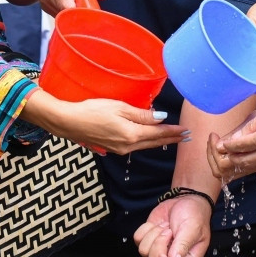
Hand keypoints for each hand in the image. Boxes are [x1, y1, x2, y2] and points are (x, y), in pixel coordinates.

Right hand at [26, 90, 187, 154]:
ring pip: (145, 145)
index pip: (158, 133)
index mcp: (131, 134)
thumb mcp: (119, 107)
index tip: (186, 130)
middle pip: (154, 142)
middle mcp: (128, 145)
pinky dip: (145, 142)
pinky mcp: (111, 148)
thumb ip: (141, 114)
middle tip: (186, 137)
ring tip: (171, 137)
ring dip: (159, 141)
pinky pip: (134, 146)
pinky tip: (147, 139)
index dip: (174, 131)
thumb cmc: (92, 110)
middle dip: (171, 139)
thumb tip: (161, 116)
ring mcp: (119, 149)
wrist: (68, 122)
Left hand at [134, 195, 212, 256]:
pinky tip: (158, 224)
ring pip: (143, 252)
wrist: (185, 200)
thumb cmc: (195, 215)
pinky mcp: (148, 239)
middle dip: (158, 245)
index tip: (164, 256)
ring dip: (153, 235)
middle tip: (169, 231)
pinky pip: (137, 240)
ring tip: (166, 227)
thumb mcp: (193, 229)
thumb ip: (183, 245)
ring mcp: (157, 249)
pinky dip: (146, 229)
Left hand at [207, 88, 255, 181]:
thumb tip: (232, 138)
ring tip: (229, 150)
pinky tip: (248, 152)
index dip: (220, 145)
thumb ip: (250, 125)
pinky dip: (251, 162)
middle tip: (217, 146)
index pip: (234, 149)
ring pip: (250, 170)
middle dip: (222, 158)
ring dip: (236, 162)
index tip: (215, 138)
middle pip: (238, 166)